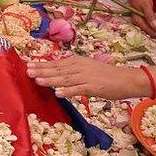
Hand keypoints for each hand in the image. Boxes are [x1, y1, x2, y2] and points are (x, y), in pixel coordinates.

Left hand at [27, 56, 147, 98]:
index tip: (28, 65)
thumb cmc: (107, 76)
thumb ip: (73, 71)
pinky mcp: (94, 86)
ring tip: (37, 81)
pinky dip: (68, 91)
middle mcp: (80, 67)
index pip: (56, 63)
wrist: (128, 79)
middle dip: (42, 71)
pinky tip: (58, 94)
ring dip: (51, 80)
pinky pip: (79, 89)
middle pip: (58, 69)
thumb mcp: (87, 69)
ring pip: (65, 78)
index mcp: (78, 61)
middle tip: (27, 71)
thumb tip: (57, 75)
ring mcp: (87, 77)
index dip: (42, 65)